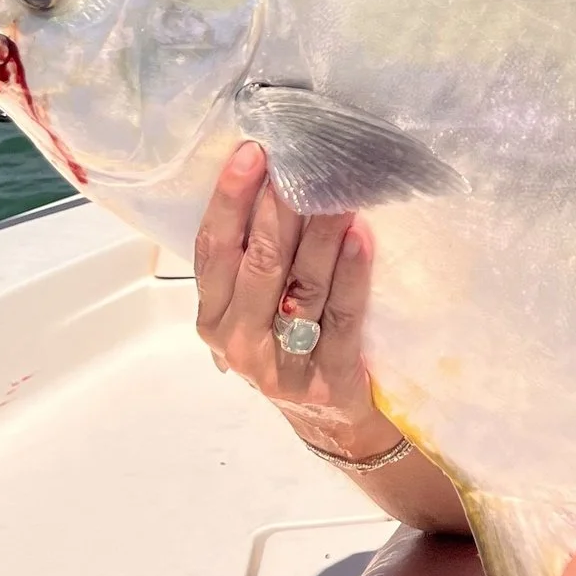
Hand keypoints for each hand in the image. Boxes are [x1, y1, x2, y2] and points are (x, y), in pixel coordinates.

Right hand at [193, 140, 397, 460]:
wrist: (329, 423)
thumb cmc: (286, 347)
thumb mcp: (252, 313)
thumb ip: (250, 261)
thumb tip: (269, 178)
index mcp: (213, 318)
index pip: (214, 250)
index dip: (230, 200)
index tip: (251, 153)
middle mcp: (240, 343)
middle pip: (259, 264)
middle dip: (279, 207)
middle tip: (300, 159)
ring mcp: (284, 364)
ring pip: (303, 285)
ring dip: (321, 231)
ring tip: (338, 186)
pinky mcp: (330, 379)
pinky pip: (342, 315)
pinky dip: (352, 273)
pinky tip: (361, 235)